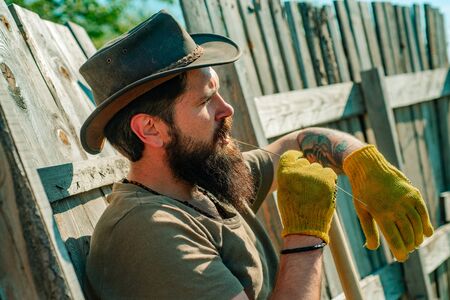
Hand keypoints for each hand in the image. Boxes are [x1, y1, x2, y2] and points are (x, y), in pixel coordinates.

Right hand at [277, 150, 336, 242]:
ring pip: (318, 168)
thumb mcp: (285, 191)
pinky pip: (329, 172)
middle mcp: (298, 170)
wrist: (305, 228)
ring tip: (315, 193)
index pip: (290, 156)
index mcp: (284, 173)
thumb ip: (290, 176)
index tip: (299, 158)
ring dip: (318, 177)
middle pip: (306, 163)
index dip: (295, 157)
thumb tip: (299, 164)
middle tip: (307, 188)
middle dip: (307, 172)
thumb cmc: (293, 211)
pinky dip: (328, 180)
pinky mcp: (327, 179)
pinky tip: (323, 191)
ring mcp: (313, 174)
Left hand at [343, 145, 433, 261]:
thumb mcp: (361, 210)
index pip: (395, 239)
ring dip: (418, 237)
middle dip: (409, 246)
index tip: (402, 258)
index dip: (400, 252)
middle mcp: (396, 208)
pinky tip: (426, 232)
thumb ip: (368, 230)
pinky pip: (423, 212)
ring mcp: (406, 200)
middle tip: (408, 251)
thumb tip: (371, 248)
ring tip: (415, 243)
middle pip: (408, 234)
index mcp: (381, 214)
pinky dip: (426, 224)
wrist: (369, 167)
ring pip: (417, 225)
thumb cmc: (362, 191)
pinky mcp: (413, 193)